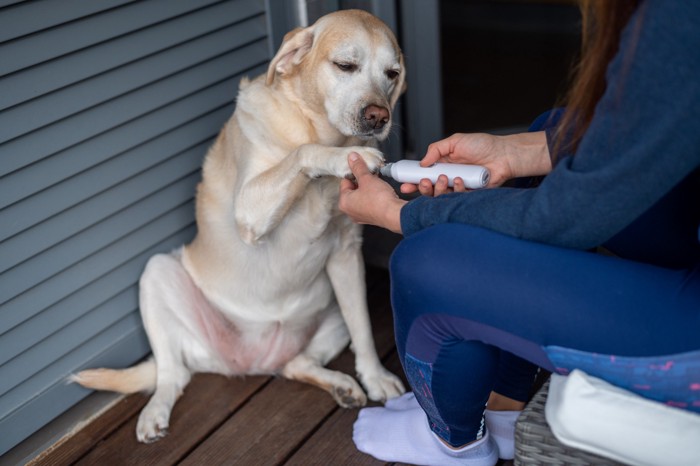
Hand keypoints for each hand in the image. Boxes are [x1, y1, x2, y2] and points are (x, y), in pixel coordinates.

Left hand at [339, 153, 405, 233]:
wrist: (395, 214)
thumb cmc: (379, 200)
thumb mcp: (367, 178)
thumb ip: (358, 167)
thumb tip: (352, 157)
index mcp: (344, 202)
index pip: (345, 182)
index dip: (354, 173)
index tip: (361, 168)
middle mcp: (350, 211)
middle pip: (353, 190)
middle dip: (362, 181)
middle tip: (370, 175)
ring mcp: (361, 216)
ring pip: (362, 197)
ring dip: (369, 188)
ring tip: (377, 183)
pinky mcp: (372, 218)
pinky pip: (370, 203)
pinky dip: (374, 197)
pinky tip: (381, 193)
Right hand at [400, 131, 550, 195]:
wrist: (504, 154)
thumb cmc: (483, 145)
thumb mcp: (455, 141)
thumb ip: (436, 149)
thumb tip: (422, 162)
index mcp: (443, 165)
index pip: (424, 175)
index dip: (413, 181)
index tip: (404, 184)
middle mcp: (450, 177)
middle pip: (430, 189)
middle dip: (422, 188)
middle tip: (423, 183)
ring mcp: (459, 187)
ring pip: (442, 196)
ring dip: (439, 189)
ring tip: (445, 179)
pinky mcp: (470, 195)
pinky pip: (458, 199)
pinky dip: (457, 191)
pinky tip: (460, 181)